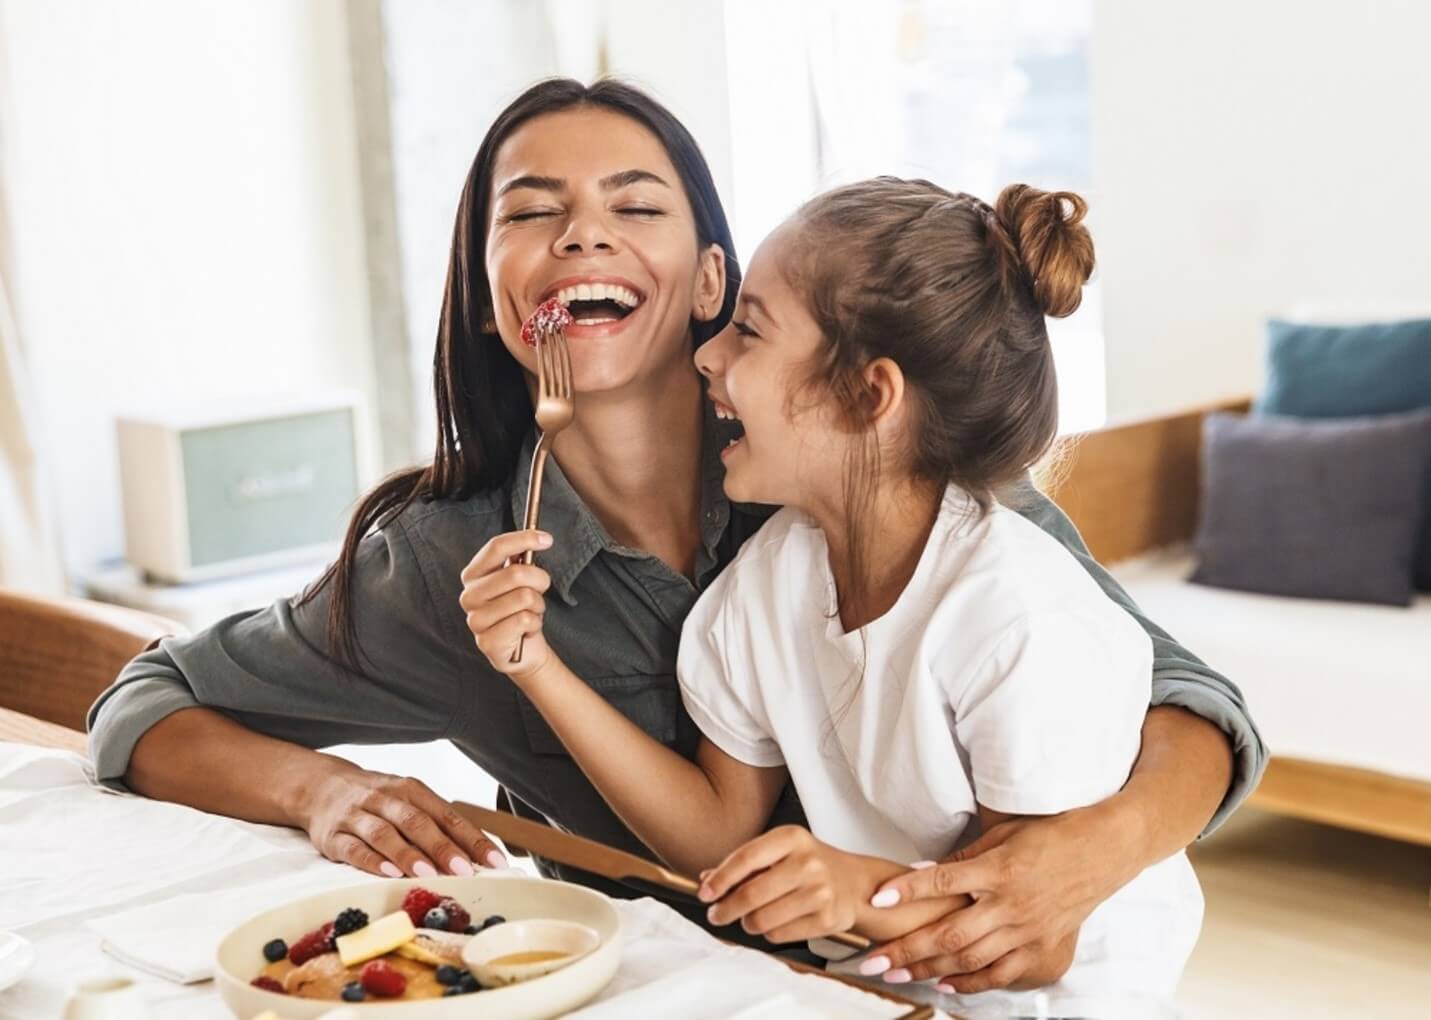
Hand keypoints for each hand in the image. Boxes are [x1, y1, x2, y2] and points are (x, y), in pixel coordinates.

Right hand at [298, 757, 507, 876]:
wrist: (321, 786)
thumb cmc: (378, 800)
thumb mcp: (408, 801)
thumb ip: (437, 826)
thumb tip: (476, 857)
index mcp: (412, 790)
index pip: (448, 815)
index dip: (472, 839)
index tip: (495, 862)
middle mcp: (386, 799)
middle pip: (418, 822)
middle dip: (444, 847)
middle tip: (465, 871)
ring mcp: (358, 816)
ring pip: (385, 834)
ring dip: (408, 854)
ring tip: (429, 873)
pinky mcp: (334, 836)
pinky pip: (354, 848)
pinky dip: (372, 861)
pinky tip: (389, 873)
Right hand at [460, 530, 554, 679]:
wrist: (522, 649)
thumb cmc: (520, 609)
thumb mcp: (518, 581)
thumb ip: (520, 560)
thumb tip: (538, 538)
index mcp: (473, 575)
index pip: (496, 547)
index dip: (524, 539)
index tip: (548, 539)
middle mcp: (469, 596)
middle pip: (516, 573)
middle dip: (539, 580)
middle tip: (540, 590)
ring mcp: (475, 620)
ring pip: (524, 597)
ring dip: (537, 605)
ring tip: (530, 612)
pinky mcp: (488, 641)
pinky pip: (525, 620)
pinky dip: (535, 623)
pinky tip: (526, 630)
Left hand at [696, 825, 863, 943]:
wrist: (854, 882)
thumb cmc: (809, 865)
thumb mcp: (779, 852)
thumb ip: (743, 865)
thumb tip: (706, 880)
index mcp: (792, 837)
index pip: (746, 858)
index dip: (720, 879)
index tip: (704, 893)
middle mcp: (808, 862)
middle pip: (751, 893)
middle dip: (725, 909)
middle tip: (716, 914)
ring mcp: (820, 891)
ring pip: (762, 919)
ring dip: (747, 923)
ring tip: (749, 918)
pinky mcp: (827, 919)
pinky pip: (779, 935)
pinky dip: (769, 933)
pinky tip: (774, 923)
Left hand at [863, 807, 1142, 992]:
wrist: (1104, 850)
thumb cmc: (1050, 833)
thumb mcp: (1004, 834)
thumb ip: (964, 858)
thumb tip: (920, 873)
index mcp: (1000, 868)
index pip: (944, 880)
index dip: (909, 890)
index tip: (878, 899)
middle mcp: (1012, 903)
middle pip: (950, 932)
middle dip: (907, 949)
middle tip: (872, 961)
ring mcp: (1028, 929)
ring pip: (969, 958)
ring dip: (928, 970)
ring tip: (895, 976)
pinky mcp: (1042, 947)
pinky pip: (1000, 973)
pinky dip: (970, 982)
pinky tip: (943, 984)